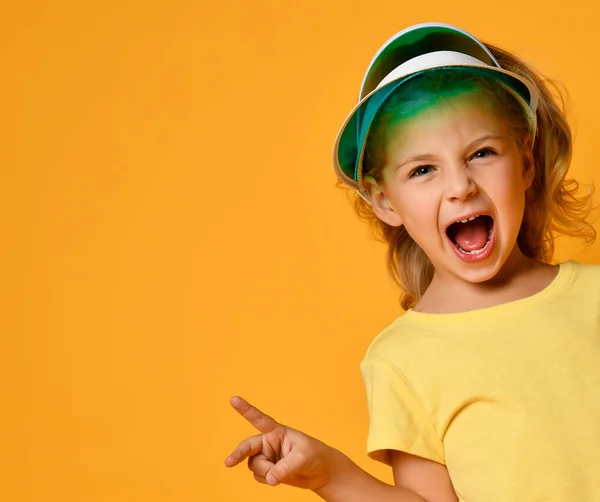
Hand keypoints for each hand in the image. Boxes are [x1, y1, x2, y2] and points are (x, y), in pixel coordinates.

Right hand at [224, 396, 339, 489]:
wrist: (321, 472)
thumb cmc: (315, 456)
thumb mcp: (303, 458)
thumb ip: (285, 467)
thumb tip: (270, 479)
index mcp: (277, 431)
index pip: (259, 419)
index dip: (246, 409)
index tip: (233, 399)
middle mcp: (268, 442)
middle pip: (248, 447)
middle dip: (238, 455)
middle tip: (229, 463)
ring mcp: (267, 456)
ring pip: (254, 466)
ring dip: (265, 473)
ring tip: (281, 474)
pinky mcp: (268, 470)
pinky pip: (259, 477)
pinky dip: (267, 480)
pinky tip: (278, 478)